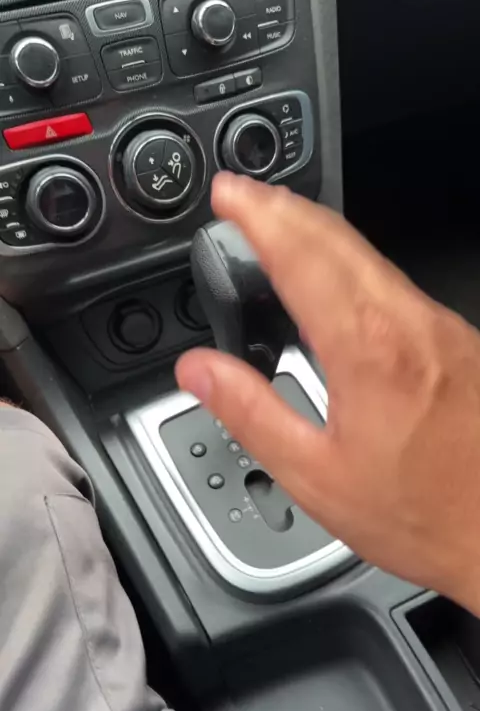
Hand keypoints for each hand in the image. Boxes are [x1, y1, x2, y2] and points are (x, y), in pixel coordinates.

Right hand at [176, 172, 479, 615]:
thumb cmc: (427, 516)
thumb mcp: (316, 476)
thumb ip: (251, 413)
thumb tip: (200, 371)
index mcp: (367, 349)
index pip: (301, 256)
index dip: (257, 216)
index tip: (228, 195)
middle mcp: (410, 323)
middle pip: (339, 238)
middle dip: (285, 207)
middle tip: (245, 197)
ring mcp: (441, 327)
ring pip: (370, 255)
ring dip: (318, 230)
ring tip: (280, 225)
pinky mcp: (457, 341)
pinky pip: (394, 282)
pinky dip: (351, 262)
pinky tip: (338, 278)